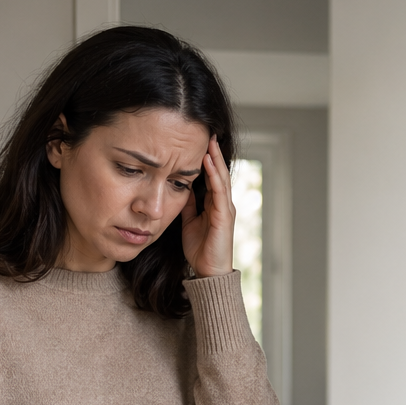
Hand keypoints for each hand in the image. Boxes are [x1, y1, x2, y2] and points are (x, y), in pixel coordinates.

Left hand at [180, 136, 235, 277]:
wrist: (208, 271)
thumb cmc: (200, 249)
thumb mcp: (188, 222)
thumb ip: (188, 205)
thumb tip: (180, 187)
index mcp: (214, 205)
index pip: (211, 177)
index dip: (206, 160)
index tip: (198, 142)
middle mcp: (223, 204)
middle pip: (218, 173)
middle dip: (213, 153)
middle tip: (208, 133)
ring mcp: (225, 209)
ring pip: (221, 178)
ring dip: (215, 159)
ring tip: (209, 141)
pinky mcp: (224, 216)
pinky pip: (219, 191)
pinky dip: (214, 175)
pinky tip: (208, 162)